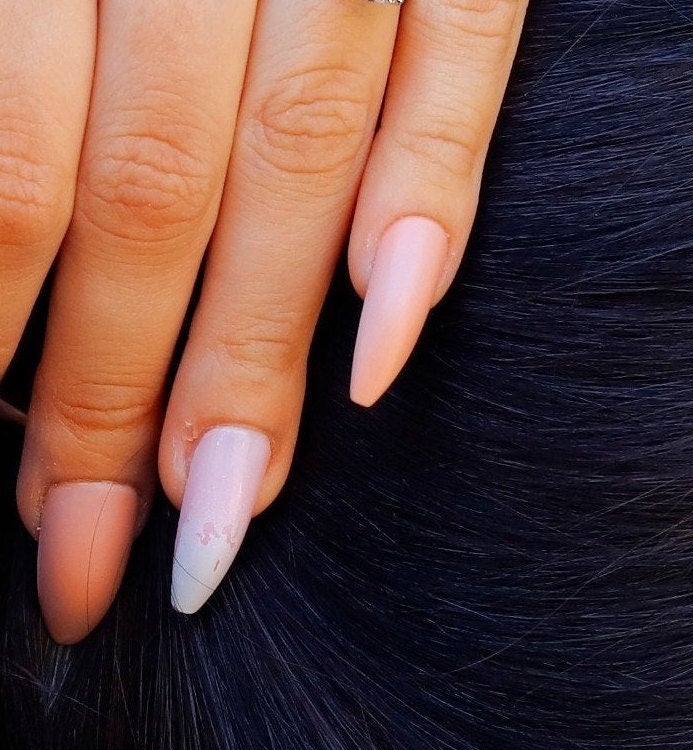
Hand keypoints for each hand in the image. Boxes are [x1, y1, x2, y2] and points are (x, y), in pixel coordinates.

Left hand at [1, 0, 526, 642]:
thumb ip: (26, 64)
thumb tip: (8, 249)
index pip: (4, 155)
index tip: (6, 496)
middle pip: (138, 182)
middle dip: (104, 396)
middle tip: (85, 566)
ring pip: (285, 153)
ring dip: (250, 357)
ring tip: (215, 518)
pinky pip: (460, 54)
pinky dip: (431, 199)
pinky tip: (384, 349)